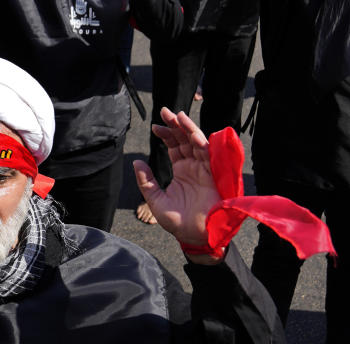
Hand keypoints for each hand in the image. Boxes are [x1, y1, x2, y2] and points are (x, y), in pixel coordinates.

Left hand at [133, 108, 222, 255]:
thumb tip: (136, 162)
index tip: (154, 127)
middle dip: (175, 125)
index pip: (174, 147)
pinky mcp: (213, 173)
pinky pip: (207, 152)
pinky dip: (199, 140)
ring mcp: (204, 169)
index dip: (166, 135)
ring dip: (187, 128)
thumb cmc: (178, 222)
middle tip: (165, 111)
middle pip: (184, 140)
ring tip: (177, 115)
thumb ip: (146, 181)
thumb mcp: (155, 200)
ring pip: (196, 142)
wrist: (197, 237)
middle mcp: (194, 167)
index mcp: (182, 171)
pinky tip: (190, 131)